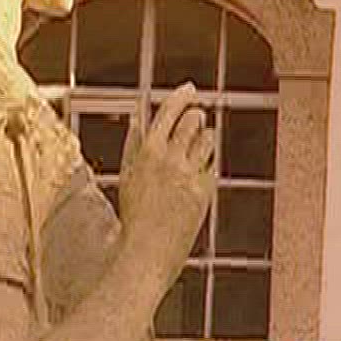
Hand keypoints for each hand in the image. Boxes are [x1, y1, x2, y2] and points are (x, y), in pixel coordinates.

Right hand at [117, 82, 216, 290]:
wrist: (148, 252)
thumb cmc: (134, 218)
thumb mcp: (127, 176)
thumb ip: (133, 146)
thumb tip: (138, 119)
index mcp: (147, 152)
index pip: (168, 111)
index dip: (181, 96)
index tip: (190, 88)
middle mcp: (170, 159)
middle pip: (192, 121)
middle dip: (196, 117)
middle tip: (196, 119)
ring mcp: (189, 174)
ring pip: (207, 140)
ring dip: (205, 138)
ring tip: (197, 147)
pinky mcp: (204, 190)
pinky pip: (212, 166)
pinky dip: (207, 166)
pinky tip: (198, 175)